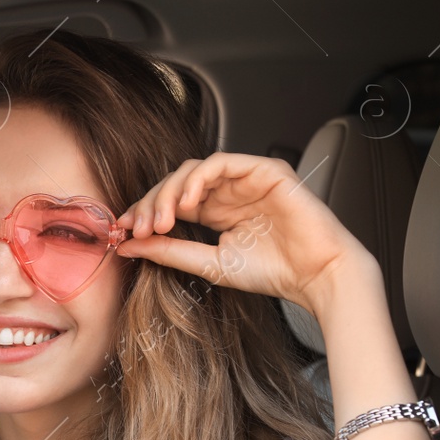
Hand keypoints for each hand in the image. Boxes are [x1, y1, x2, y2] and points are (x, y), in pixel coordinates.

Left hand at [112, 152, 375, 314]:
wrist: (317, 276)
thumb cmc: (274, 271)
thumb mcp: (209, 263)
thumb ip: (170, 252)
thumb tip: (128, 245)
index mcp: (215, 211)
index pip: (170, 202)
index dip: (143, 212)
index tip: (122, 230)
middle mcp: (228, 192)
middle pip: (176, 183)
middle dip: (150, 204)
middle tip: (137, 227)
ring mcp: (246, 179)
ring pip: (193, 170)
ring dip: (169, 192)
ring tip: (160, 220)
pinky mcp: (264, 170)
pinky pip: (221, 163)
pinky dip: (198, 179)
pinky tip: (186, 202)